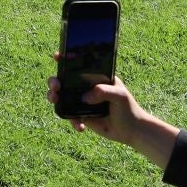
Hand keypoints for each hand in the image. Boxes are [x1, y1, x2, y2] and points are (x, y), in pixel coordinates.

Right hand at [45, 64, 179, 170]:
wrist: (131, 131)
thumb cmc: (128, 108)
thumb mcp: (120, 95)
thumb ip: (103, 91)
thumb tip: (85, 97)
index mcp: (95, 77)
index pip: (78, 65)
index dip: (65, 59)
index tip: (57, 56)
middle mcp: (86, 88)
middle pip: (63, 81)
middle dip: (54, 81)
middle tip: (56, 86)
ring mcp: (82, 102)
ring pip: (62, 97)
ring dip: (54, 97)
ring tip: (55, 100)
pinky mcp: (82, 116)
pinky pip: (69, 116)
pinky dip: (71, 120)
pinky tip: (80, 125)